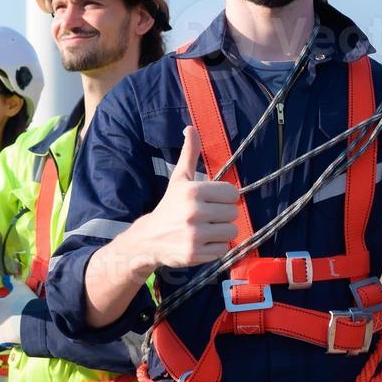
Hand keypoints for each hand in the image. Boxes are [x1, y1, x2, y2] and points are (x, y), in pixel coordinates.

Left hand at [0, 279, 36, 346]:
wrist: (31, 321)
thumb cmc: (25, 302)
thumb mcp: (21, 288)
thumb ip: (14, 282)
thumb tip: (9, 277)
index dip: (6, 303)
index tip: (14, 304)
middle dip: (4, 316)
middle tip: (16, 315)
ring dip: (4, 327)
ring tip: (16, 326)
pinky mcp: (3, 340)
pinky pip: (3, 339)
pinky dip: (7, 338)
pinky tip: (15, 336)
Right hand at [116, 126, 238, 269]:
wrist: (148, 239)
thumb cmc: (169, 206)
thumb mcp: (179, 178)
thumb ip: (189, 153)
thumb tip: (190, 128)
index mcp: (192, 190)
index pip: (232, 193)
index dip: (224, 198)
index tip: (210, 201)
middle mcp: (193, 212)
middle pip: (233, 213)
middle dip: (222, 215)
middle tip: (206, 217)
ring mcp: (194, 235)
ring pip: (231, 231)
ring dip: (221, 232)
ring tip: (205, 230)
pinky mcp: (195, 254)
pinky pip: (224, 249)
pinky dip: (216, 248)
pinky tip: (201, 243)